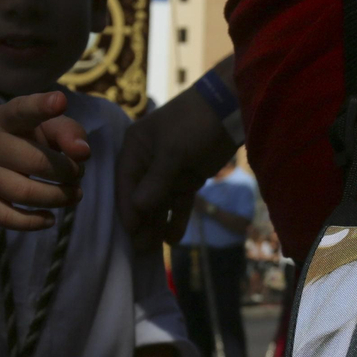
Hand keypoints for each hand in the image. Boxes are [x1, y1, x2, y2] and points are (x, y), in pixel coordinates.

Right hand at [0, 91, 91, 230]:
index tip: (60, 101)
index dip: (41, 107)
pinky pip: (7, 218)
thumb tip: (83, 152)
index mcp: (3, 118)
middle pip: (36, 162)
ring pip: (25, 193)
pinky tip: (51, 218)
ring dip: (59, 197)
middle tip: (78, 174)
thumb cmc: (20, 138)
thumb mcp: (42, 126)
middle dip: (68, 172)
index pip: (21, 110)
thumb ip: (68, 132)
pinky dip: (34, 222)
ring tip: (74, 194)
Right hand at [117, 57, 238, 250]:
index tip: (130, 231)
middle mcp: (147, 161)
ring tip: (154, 249)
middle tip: (141, 249)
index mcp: (135, 148)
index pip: (125, 183)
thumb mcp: (173, 151)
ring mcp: (168, 171)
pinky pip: (179, 202)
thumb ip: (156, 181)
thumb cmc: (195, 123)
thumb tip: (137, 209)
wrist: (231, 108)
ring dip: (157, 224)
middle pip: (140, 196)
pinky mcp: (188, 178)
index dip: (127, 208)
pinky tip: (173, 239)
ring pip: (159, 203)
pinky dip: (177, 218)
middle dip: (141, 222)